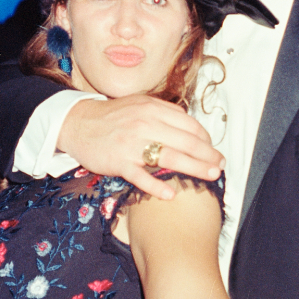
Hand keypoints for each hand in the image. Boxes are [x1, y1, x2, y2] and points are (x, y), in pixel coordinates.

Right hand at [59, 93, 223, 200]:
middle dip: (208, 155)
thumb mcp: (140, 105)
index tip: (213, 150)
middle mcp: (145, 124)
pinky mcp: (118, 162)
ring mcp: (131, 144)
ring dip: (194, 168)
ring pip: (170, 157)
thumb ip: (164, 112)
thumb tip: (190, 124)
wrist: (77, 122)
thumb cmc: (112, 116)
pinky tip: (171, 194)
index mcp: (153, 109)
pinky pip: (141, 176)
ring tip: (210, 176)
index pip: (189, 124)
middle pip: (186, 141)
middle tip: (221, 165)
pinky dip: (157, 186)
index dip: (205, 139)